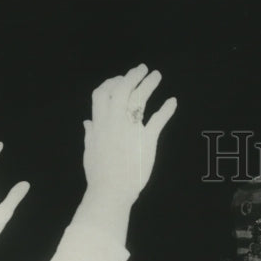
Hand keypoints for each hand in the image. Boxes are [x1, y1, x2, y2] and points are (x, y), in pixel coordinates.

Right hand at [82, 64, 176, 204]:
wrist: (111, 191)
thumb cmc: (99, 174)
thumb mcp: (90, 151)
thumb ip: (91, 133)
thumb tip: (87, 122)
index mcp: (99, 123)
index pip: (103, 93)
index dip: (112, 82)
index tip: (121, 79)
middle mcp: (114, 121)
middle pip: (122, 89)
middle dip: (132, 76)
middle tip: (143, 69)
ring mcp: (130, 130)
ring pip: (139, 99)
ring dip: (149, 84)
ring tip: (157, 75)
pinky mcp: (147, 140)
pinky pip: (158, 120)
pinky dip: (167, 109)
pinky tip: (173, 101)